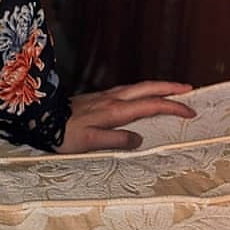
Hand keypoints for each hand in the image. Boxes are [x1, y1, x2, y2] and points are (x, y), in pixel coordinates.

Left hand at [59, 82, 196, 153]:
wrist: (40, 119)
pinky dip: (141, 91)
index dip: (172, 107)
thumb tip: (139, 139)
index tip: (189, 111)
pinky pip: (127, 90)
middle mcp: (112, 99)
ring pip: (137, 87)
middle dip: (170, 87)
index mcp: (114, 111)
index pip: (151, 105)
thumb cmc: (62, 133)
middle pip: (147, 88)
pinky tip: (140, 96)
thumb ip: (116, 140)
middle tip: (189, 89)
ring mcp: (104, 96)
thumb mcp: (90, 142)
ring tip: (170, 90)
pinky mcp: (97, 98)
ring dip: (156, 87)